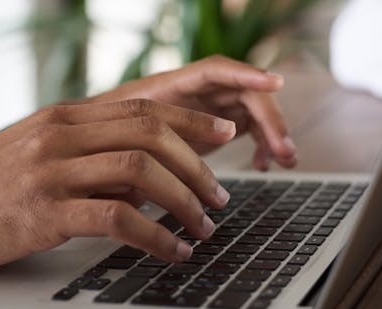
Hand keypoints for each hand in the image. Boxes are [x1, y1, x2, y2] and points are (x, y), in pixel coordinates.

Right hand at [0, 99, 235, 272]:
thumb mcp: (34, 157)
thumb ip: (86, 157)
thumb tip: (143, 178)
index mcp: (61, 118)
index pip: (143, 107)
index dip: (192, 119)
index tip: (224, 134)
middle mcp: (59, 135)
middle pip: (151, 133)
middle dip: (198, 165)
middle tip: (220, 196)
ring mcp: (50, 171)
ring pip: (141, 171)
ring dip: (184, 201)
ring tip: (203, 226)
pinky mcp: (42, 212)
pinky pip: (117, 219)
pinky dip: (156, 237)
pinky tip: (172, 252)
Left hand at [89, 55, 296, 170]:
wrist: (97, 144)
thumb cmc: (103, 136)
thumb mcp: (120, 138)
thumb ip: (145, 141)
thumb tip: (169, 157)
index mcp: (173, 85)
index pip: (216, 71)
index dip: (247, 74)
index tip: (275, 84)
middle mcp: (196, 91)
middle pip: (245, 93)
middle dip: (270, 119)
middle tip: (284, 149)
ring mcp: (207, 108)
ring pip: (252, 112)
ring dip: (272, 133)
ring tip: (284, 160)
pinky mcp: (214, 127)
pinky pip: (247, 129)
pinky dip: (259, 145)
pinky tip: (263, 165)